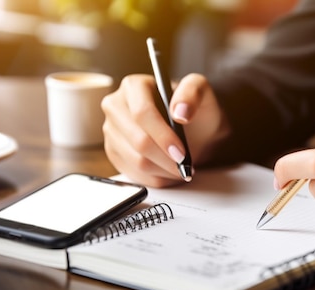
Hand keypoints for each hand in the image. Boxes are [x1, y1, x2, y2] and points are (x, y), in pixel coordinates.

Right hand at [102, 73, 228, 186]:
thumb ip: (193, 92)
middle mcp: (116, 106)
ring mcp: (111, 130)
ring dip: (164, 170)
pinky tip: (170, 172)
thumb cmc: (195, 108)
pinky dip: (156, 178)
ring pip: (136, 160)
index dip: (162, 136)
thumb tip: (179, 112)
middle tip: (185, 165)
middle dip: (165, 158)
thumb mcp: (202, 92)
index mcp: (134, 86)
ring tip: (182, 167)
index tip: (181, 152)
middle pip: (137, 140)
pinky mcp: (113, 152)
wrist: (193, 128)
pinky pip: (133, 174)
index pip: (142, 113)